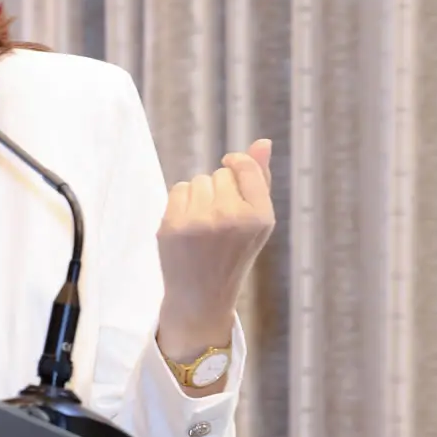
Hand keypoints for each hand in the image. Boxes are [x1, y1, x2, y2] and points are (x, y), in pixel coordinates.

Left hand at [156, 139, 275, 358]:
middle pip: (220, 173)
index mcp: (260, 217)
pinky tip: (188, 226)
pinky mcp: (173, 225)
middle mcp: (231, 217)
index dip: (237, 162)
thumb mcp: (257, 222)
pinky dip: (182, 203)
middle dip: (220, 189)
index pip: (245, 166)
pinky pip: (178, 189)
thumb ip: (260, 180)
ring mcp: (200, 221)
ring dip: (200, 196)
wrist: (202, 295)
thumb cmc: (233, 253)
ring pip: (198, 180)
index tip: (232, 166)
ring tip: (205, 225)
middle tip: (221, 221)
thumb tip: (263, 141)